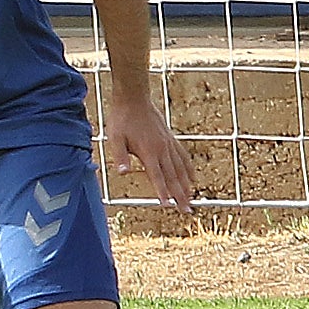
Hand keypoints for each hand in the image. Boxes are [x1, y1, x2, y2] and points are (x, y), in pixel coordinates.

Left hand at [104, 90, 196, 206]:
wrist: (134, 98)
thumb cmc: (122, 119)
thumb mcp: (115, 138)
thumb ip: (119, 156)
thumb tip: (122, 173)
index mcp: (148, 151)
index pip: (157, 176)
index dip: (163, 192)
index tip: (169, 206)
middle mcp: (162, 149)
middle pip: (173, 177)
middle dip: (180, 195)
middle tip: (187, 211)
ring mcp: (168, 144)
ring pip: (180, 169)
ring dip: (186, 185)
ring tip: (192, 199)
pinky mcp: (170, 138)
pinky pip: (182, 156)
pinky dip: (188, 168)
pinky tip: (192, 178)